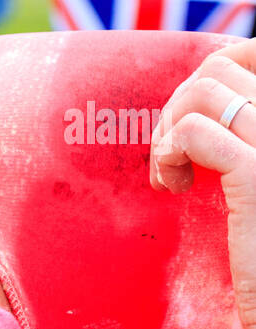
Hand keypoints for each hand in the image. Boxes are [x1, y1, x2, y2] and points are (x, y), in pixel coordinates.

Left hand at [151, 40, 255, 328]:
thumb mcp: (249, 185)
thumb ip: (238, 141)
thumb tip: (196, 110)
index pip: (251, 53)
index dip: (210, 73)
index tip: (190, 123)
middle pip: (218, 70)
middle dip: (178, 107)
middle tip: (170, 158)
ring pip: (204, 91)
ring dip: (169, 129)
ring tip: (170, 174)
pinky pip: (193, 132)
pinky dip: (169, 153)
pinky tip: (173, 187)